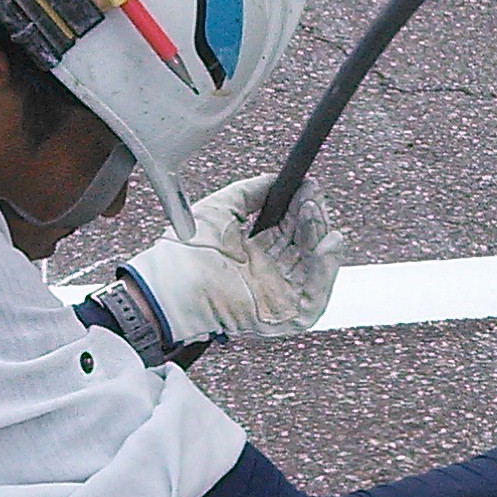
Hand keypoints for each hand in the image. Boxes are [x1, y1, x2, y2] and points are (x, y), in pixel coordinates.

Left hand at [130, 173, 346, 342]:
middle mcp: (266, 276)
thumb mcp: (221, 208)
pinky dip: (325, 272)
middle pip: (304, 247)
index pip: (288, 230)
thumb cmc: (183, 252)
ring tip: (314, 213)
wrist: (171, 284)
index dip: (300, 209)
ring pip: (313, 269)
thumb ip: (250, 191)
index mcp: (252, 255)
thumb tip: (275, 179)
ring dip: (320, 238)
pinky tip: (325, 246)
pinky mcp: (283, 317)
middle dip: (313, 219)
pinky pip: (314, 297)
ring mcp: (276, 297)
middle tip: (313, 197)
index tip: (308, 187)